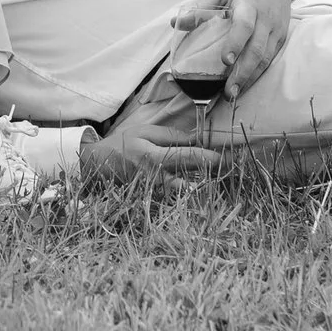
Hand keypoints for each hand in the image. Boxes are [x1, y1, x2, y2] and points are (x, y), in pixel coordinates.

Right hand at [84, 122, 224, 182]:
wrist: (98, 166)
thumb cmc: (121, 144)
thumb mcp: (144, 132)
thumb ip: (171, 136)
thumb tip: (197, 137)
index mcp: (154, 157)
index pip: (189, 157)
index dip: (210, 156)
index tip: (228, 153)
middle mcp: (157, 178)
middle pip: (194, 177)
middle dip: (214, 171)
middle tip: (233, 163)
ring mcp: (156, 191)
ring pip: (187, 190)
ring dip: (205, 181)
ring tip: (222, 172)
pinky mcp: (154, 197)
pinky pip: (178, 195)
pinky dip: (192, 189)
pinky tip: (203, 182)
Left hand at [168, 0, 295, 98]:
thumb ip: (201, 9)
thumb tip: (174, 23)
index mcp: (249, 4)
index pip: (244, 25)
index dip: (235, 43)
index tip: (225, 60)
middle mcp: (265, 18)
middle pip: (256, 49)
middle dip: (242, 72)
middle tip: (228, 91)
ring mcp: (276, 29)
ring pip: (265, 58)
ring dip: (250, 78)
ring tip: (234, 93)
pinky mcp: (281, 37)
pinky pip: (271, 58)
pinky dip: (259, 73)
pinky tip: (246, 84)